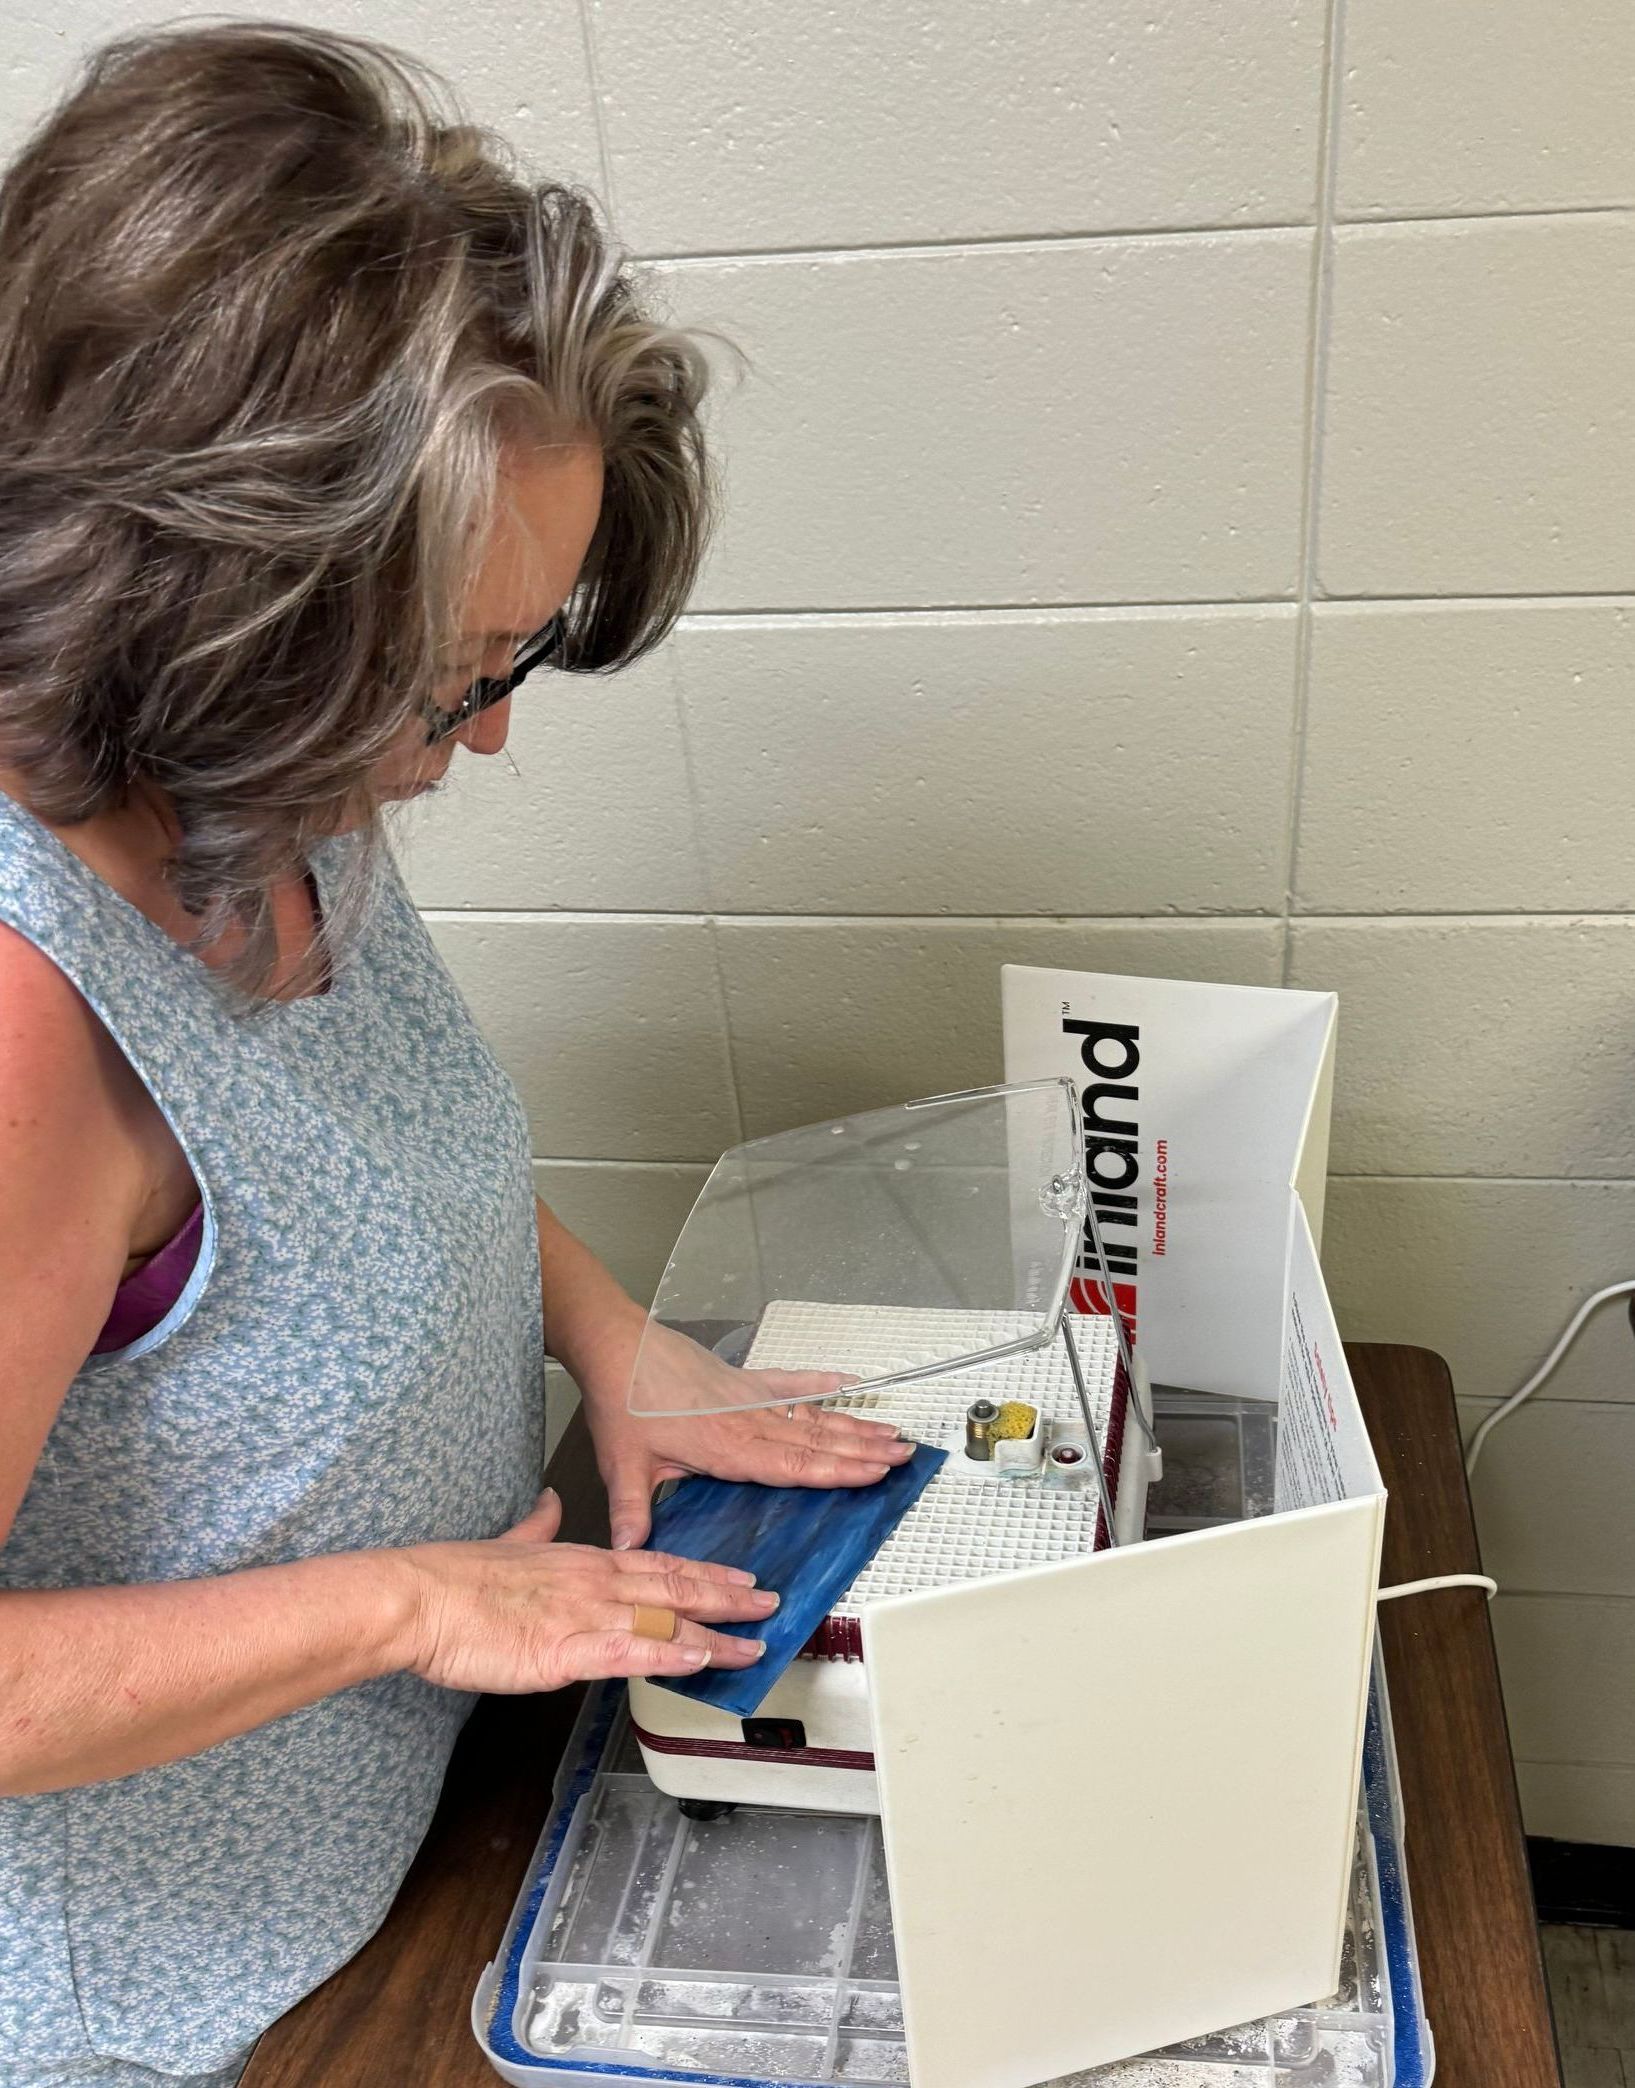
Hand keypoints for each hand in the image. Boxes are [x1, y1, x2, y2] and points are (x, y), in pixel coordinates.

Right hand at [398, 1487, 781, 1691]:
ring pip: (664, 1621)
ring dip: (715, 1633)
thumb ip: (535, 1526)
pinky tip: (698, 1660)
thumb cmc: (454, 1578)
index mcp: (582, 1560)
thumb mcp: (508, 1541)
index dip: (704, 1572)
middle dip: (728, 1598)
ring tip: (754, 1642)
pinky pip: (627, 1652)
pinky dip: (668, 1655)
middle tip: (771, 1605)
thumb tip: (548, 1504)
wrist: (417, 1596)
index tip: (739, 1579)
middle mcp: (593, 1582)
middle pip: (675, 1588)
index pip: (659, 1563)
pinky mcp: (562, 1649)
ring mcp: (582, 1614)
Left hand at [584, 1323, 914, 1551]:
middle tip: (904, 1455)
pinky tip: (850, 1384)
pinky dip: (821, 1382)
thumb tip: (628, 1553)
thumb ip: (632, 1510)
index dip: (836, 1470)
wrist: (617, 1346)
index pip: (792, 1465)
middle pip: (816, 1440)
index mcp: (726, 1447)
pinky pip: (791, 1382)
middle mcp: (747, 1421)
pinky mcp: (742, 1379)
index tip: (874, 1473)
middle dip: (863, 1450)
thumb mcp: (623, 1463)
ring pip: (812, 1415)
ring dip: (853, 1425)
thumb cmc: (622, 1402)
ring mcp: (749, 1397)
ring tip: (891, 1432)